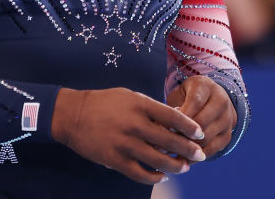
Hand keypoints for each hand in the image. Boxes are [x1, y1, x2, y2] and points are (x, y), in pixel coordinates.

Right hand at [51, 87, 206, 184]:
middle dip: (189, 150)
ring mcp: (125, 144)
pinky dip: (154, 177)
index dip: (190, 127)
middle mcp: (135, 125)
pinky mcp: (114, 159)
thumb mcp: (130, 96)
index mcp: (141, 105)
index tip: (200, 134)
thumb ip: (151, 108)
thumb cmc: (105, 103)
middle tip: (201, 155)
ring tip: (185, 167)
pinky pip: (140, 173)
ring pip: (158, 160)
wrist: (73, 114)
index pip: (173, 117)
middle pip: (169, 141)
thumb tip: (174, 121)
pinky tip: (162, 176)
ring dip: (175, 166)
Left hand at [166, 76, 237, 157]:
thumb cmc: (188, 97)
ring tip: (169, 154)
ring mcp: (227, 119)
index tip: (163, 128)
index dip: (180, 117)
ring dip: (187, 148)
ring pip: (206, 139)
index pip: (195, 102)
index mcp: (206, 86)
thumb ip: (172, 108)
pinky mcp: (227, 136)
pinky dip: (195, 157)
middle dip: (182, 135)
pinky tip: (180, 160)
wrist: (213, 99)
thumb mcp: (180, 94)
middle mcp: (221, 101)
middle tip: (163, 145)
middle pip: (202, 122)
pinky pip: (211, 150)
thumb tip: (159, 130)